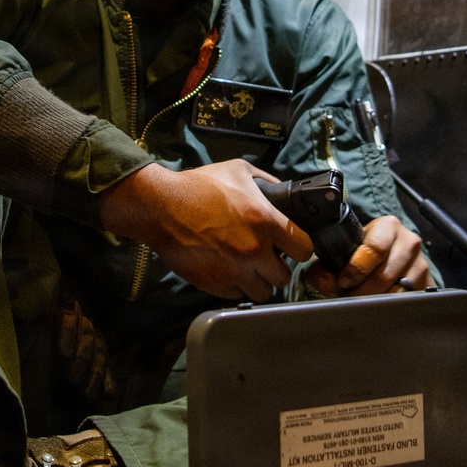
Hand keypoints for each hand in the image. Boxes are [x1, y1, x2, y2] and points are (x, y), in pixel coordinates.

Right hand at [99, 160, 313, 301]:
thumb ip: (266, 182)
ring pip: (262, 292)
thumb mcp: (238, 170)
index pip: (304, 249)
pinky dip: (236, 286)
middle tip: (266, 258)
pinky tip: (229, 271)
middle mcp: (254, 251)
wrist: (161, 207)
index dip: (299, 248)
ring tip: (248, 269)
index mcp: (265, 222)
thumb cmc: (199, 186)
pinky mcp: (214, 284)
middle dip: (277, 267)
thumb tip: (281, 193)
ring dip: (258, 282)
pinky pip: (237, 295)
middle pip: (284, 277)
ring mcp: (234, 271)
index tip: (291, 246)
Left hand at [305, 215, 432, 296]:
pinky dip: (389, 309)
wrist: (388, 256)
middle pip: (384, 276)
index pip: (374, 248)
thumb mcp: (342, 253)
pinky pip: (407, 303)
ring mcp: (421, 264)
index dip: (355, 269)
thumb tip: (325, 283)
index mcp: (388, 226)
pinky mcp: (428, 284)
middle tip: (346, 297)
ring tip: (359, 302)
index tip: (343, 281)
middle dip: (360, 291)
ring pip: (396, 293)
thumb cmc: (362, 254)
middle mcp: (409, 242)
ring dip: (374, 303)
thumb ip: (325, 267)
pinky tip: (377, 308)